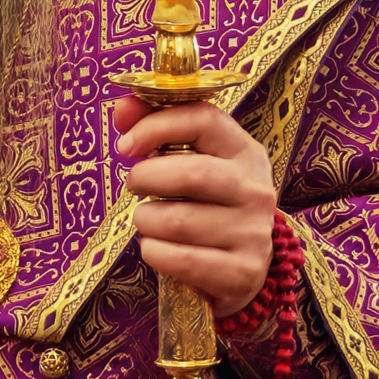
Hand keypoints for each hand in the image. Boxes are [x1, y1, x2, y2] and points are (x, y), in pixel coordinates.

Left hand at [113, 97, 275, 315]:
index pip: (203, 119)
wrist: (241, 270)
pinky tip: (157, 249)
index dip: (156, 126)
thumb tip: (123, 107)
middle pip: (192, 173)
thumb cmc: (206, 206)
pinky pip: (180, 260)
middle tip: (133, 186)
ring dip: (146, 221)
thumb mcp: (191, 164)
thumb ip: (157, 130)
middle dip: (147, 178)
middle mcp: (255, 190)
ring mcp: (253, 233)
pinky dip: (155, 253)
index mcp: (244, 152)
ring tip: (148, 221)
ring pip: (177, 221)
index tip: (125, 146)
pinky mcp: (242, 272)